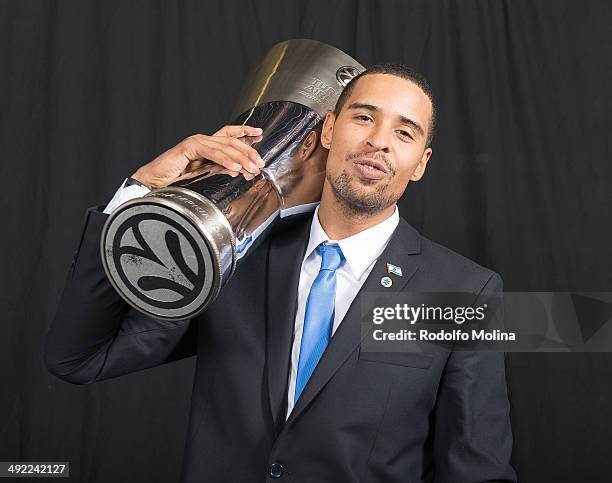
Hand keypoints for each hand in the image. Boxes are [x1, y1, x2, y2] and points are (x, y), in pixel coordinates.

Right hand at [131, 125, 263, 188]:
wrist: (154, 184)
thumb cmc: (176, 182)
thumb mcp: (205, 176)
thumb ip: (220, 171)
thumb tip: (239, 171)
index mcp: (208, 146)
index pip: (229, 135)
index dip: (244, 132)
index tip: (259, 133)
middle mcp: (203, 141)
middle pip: (231, 140)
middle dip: (248, 151)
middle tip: (259, 163)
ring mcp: (196, 142)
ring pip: (224, 146)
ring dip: (240, 158)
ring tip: (251, 168)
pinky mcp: (188, 147)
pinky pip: (211, 152)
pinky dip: (225, 160)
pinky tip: (234, 167)